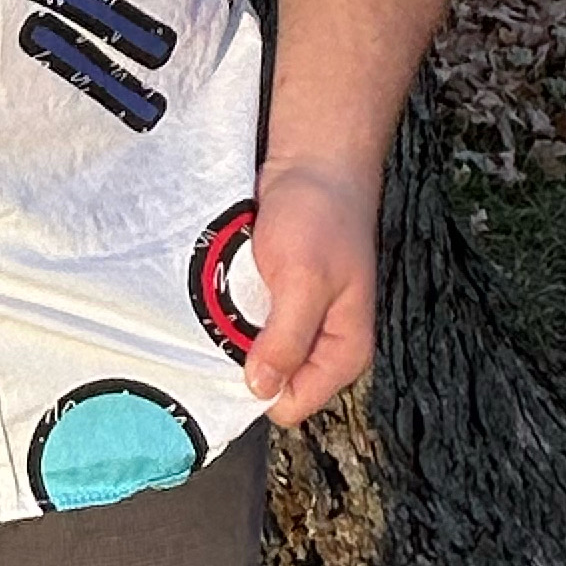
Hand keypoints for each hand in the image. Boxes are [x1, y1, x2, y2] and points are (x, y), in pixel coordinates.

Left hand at [241, 161, 379, 426]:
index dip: (259, 385)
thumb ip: (286, 338)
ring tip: (225, 294)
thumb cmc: (320, 214)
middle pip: (270, 382)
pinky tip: (223, 284)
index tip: (233, 350)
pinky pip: (243, 322)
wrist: (313, 161)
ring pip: (251, 352)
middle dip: (242, 356)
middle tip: (226, 316)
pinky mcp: (274, 299)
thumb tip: (261, 389)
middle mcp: (321, 345)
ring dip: (231, 329)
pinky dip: (228, 306)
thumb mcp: (304, 279)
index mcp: (343, 352)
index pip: (292, 404)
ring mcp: (296, 322)